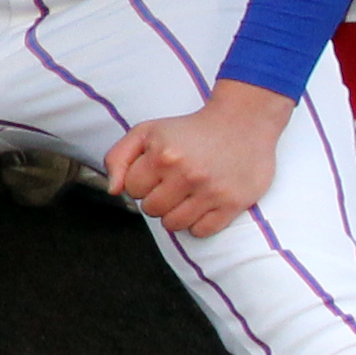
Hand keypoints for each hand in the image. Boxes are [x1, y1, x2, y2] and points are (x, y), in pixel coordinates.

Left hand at [104, 82, 292, 236]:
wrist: (242, 122)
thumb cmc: (189, 129)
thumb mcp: (146, 132)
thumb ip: (119, 158)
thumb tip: (113, 190)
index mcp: (163, 156)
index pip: (132, 190)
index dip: (141, 182)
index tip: (156, 173)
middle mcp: (187, 174)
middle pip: (152, 210)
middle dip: (157, 199)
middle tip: (172, 184)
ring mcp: (212, 191)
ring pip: (174, 224)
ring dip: (175, 214)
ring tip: (186, 195)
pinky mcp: (233, 204)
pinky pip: (201, 232)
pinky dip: (198, 224)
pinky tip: (202, 205)